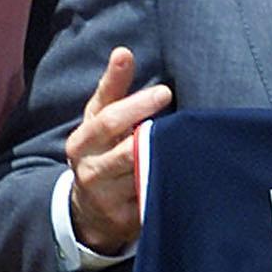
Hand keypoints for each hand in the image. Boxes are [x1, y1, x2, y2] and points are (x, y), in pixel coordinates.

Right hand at [66, 47, 172, 255]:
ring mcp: (106, 196)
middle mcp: (90, 169)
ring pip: (142, 174)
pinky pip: (152, 198)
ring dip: (165, 157)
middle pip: (124, 147)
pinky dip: (169, 183)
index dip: (132, 101)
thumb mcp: (98, 120)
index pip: (106, 117)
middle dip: (149, 125)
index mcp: (83, 140)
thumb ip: (112, 89)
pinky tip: (188, 171)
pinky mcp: (123, 218)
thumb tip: (123, 52)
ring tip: (189, 138)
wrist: (88, 210)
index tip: (158, 84)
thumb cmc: (100, 150)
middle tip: (172, 99)